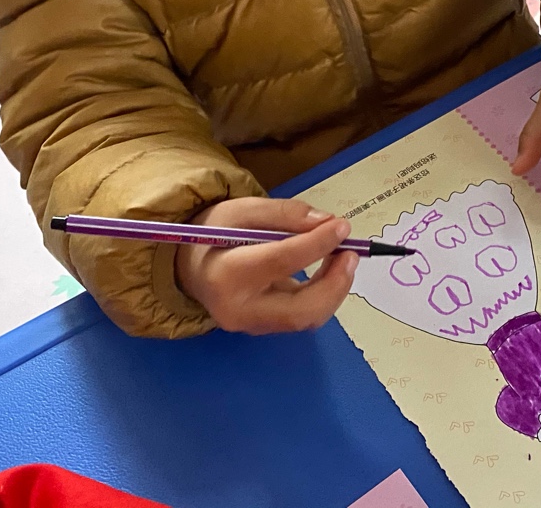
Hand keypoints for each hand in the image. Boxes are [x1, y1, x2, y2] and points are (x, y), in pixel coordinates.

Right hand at [173, 197, 357, 333]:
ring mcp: (250, 326)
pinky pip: (301, 316)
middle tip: (351, 254)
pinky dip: (323, 294)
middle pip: (300, 310)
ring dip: (334, 289)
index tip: (342, 226)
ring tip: (343, 258)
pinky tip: (329, 270)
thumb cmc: (215, 232)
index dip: (317, 244)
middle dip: (335, 284)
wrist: (189, 265)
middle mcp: (237, 310)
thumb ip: (285, 214)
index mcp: (225, 273)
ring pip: (306, 319)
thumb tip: (327, 223)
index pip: (280, 261)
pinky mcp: (263, 330)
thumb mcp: (243, 209)